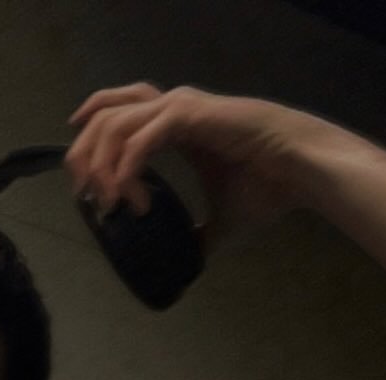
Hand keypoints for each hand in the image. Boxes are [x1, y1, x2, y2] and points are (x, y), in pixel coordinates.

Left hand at [65, 82, 338, 252]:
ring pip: (114, 122)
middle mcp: (172, 108)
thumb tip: (187, 266)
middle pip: (104, 114)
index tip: (86, 187)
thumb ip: (197, 237)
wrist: (301, 172)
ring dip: (102, 165)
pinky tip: (129, 196)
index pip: (115, 117)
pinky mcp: (189, 114)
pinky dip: (126, 168)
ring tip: (109, 201)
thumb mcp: (222, 222)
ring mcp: (179, 107)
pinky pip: (140, 138)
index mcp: (174, 125)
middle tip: (84, 193)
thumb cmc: (268, 189)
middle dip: (84, 153)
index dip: (92, 148)